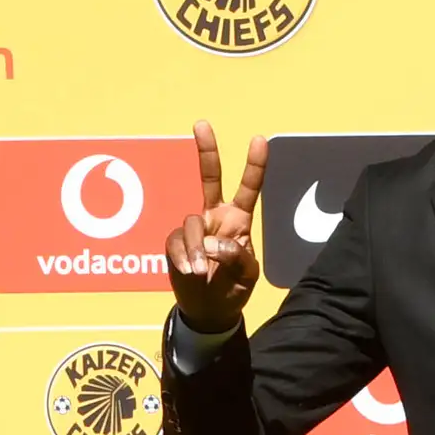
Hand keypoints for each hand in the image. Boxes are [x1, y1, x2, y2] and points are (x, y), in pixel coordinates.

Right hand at [166, 120, 267, 333]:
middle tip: (202, 124)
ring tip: (199, 270)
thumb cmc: (233, 288)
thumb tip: (213, 244)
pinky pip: (175, 240)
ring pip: (191, 222)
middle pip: (210, 179)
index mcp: (239, 220)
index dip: (254, 166)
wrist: (209, 310)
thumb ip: (237, 257)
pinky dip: (182, 255)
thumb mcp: (247, 276)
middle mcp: (216, 217)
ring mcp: (194, 229)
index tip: (259, 140)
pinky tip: (190, 271)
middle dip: (207, 152)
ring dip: (195, 246)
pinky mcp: (175, 243)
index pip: (249, 188)